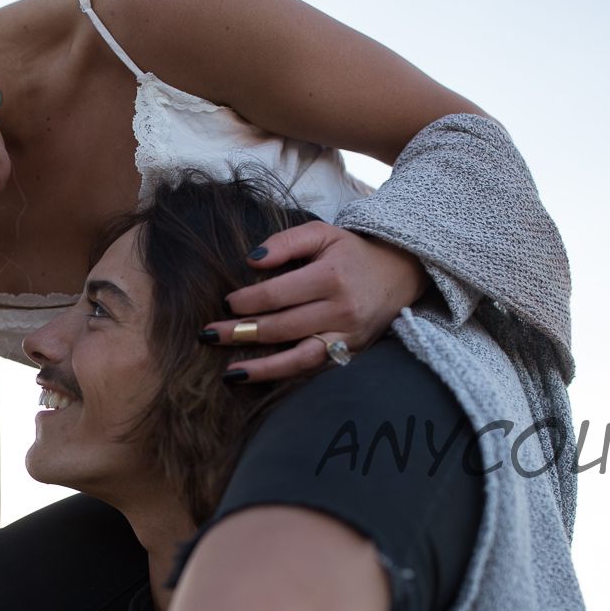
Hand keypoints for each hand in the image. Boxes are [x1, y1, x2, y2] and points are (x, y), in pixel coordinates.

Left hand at [203, 221, 424, 382]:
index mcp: (331, 277)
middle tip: (210, 334)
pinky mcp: (351, 353)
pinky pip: (313, 369)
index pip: (278, 295)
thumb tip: (251, 260)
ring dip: (261, 368)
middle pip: (282, 327)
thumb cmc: (351, 253)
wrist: (400, 273)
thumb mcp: (322, 234)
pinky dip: (285, 375)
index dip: (248, 301)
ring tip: (230, 372)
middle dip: (242, 333)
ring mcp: (347, 336)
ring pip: (298, 358)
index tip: (227, 303)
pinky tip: (259, 377)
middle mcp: (341, 310)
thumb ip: (285, 242)